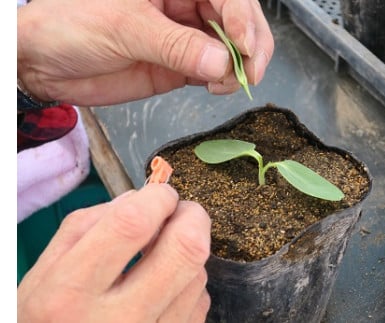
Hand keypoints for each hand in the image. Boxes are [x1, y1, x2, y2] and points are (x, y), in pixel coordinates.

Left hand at [17, 0, 273, 105]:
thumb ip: (176, 46)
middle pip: (238, 19)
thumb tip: (222, 64)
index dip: (243, 18)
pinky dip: (224, 81)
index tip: (245, 47)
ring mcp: (186, 36)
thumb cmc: (73, 24)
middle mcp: (187, 5)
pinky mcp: (182, 65)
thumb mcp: (126, 28)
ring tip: (228, 85)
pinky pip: (215, 71)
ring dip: (239, 67)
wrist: (45, 62)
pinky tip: (218, 88)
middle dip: (251, 45)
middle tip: (249, 73)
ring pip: (232, 47)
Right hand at [18, 184, 211, 322]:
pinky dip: (188, 284)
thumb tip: (137, 198)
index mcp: (72, 293)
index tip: (161, 193)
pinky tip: (165, 288)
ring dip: (187, 253)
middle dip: (192, 216)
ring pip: (198, 275)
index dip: (157, 197)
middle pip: (186, 249)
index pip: (132, 225)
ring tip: (163, 257)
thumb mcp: (43, 275)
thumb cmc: (49, 320)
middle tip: (181, 211)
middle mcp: (119, 320)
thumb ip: (85, 226)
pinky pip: (199, 302)